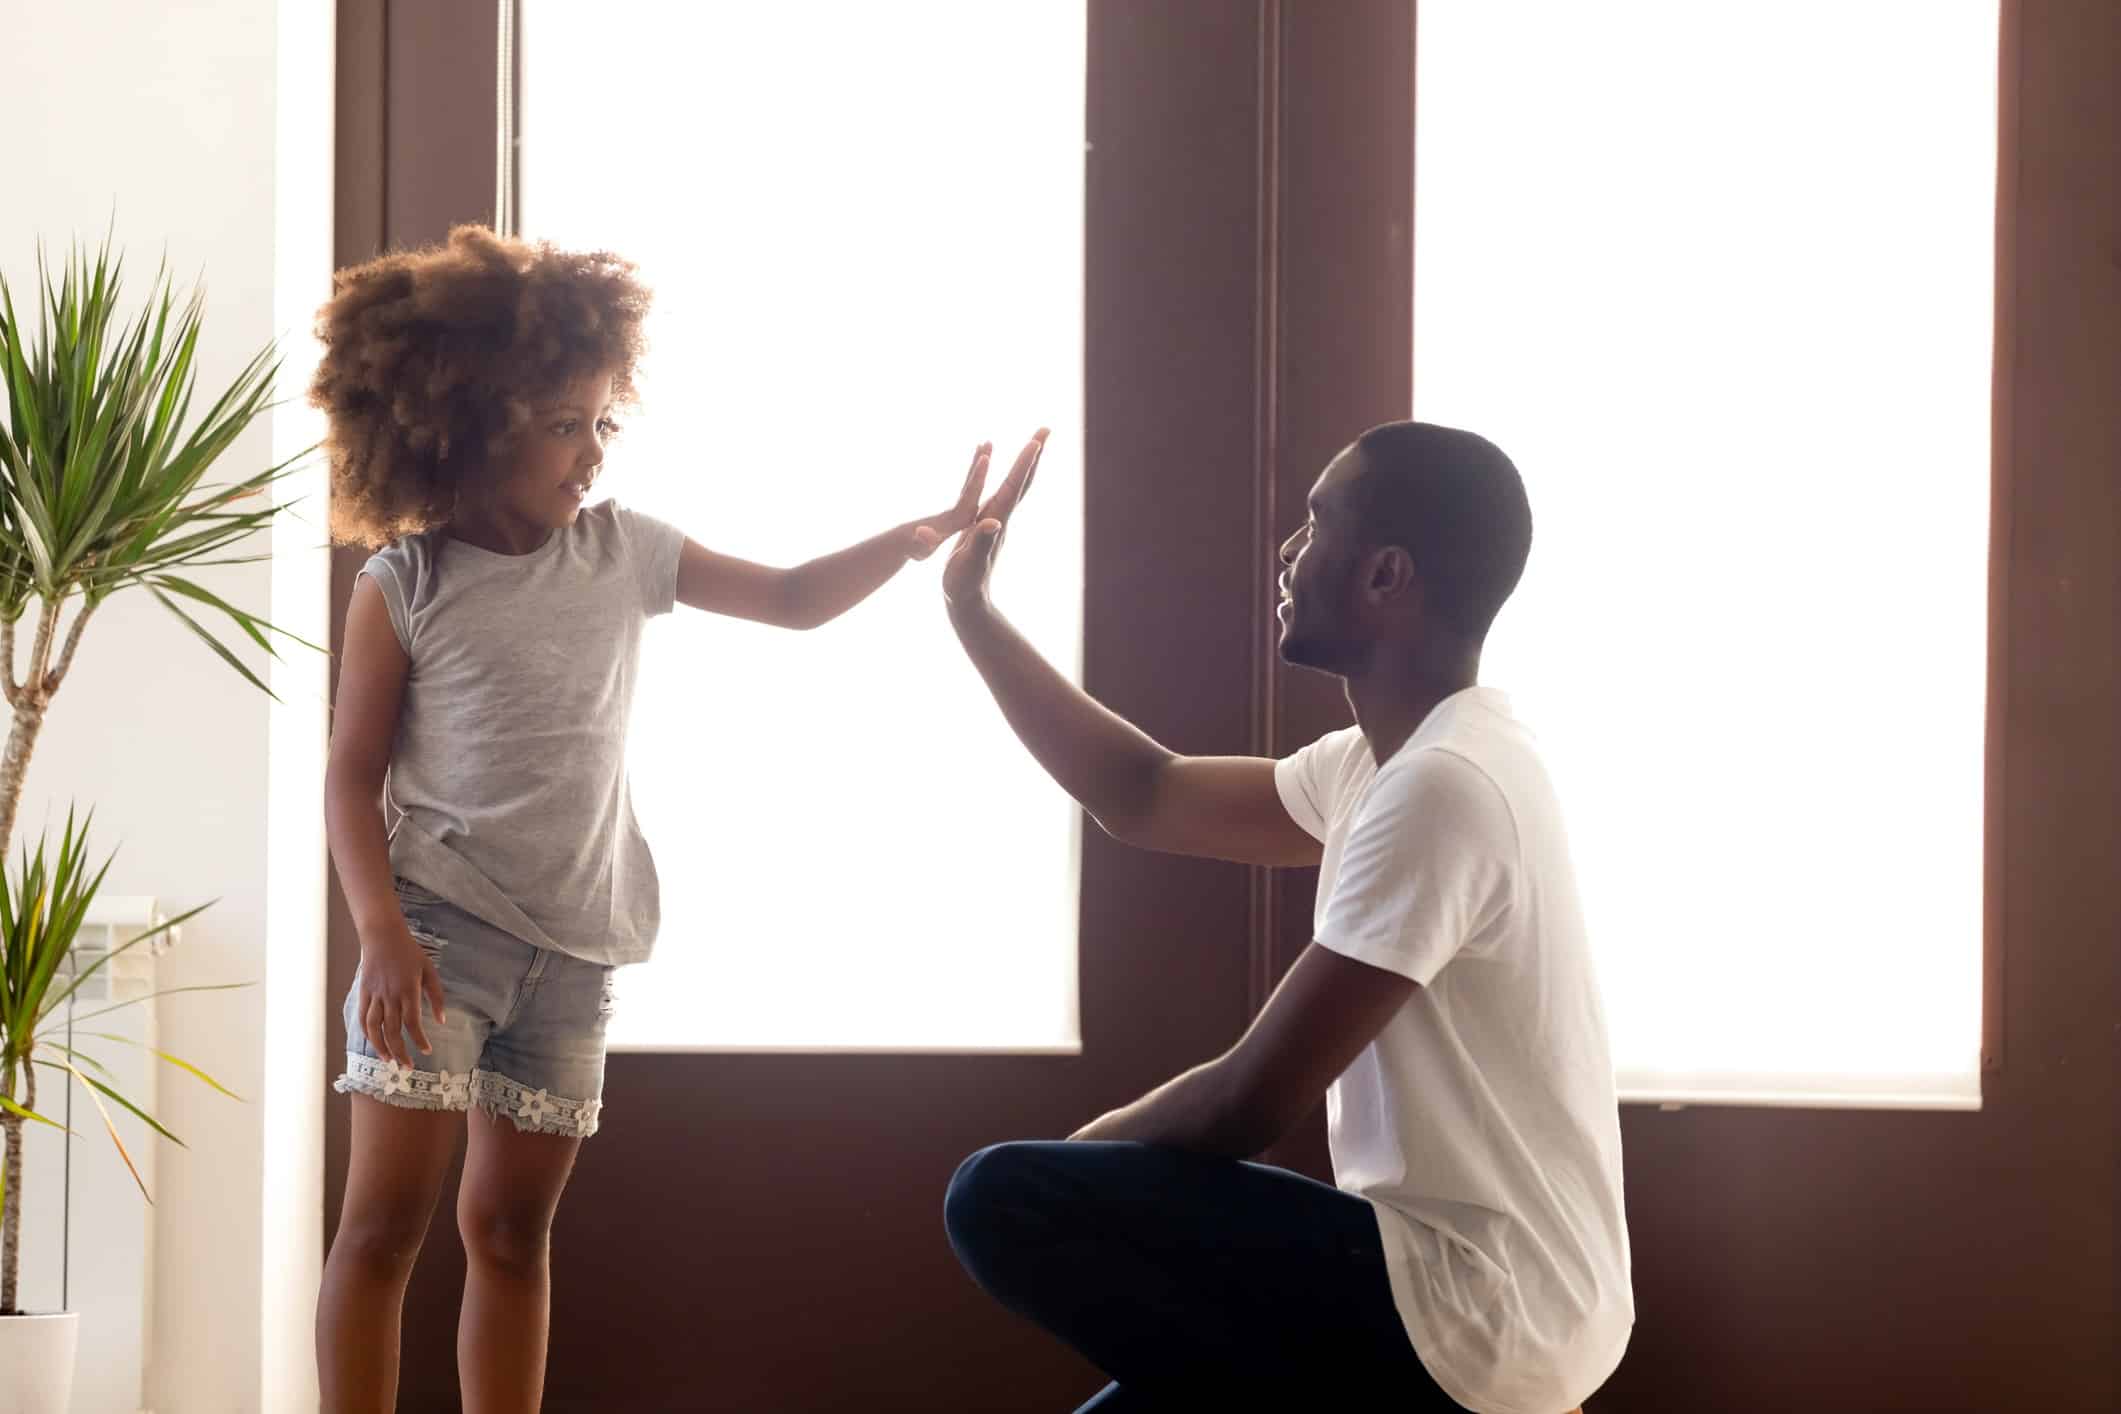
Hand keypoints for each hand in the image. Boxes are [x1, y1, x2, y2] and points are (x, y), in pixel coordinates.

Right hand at [356, 926, 446, 1067]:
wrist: (382, 936)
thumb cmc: (410, 953)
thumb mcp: (430, 971)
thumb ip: (436, 996)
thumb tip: (442, 1021)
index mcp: (408, 990)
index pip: (413, 1023)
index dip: (419, 1040)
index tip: (426, 1051)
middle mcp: (390, 996)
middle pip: (393, 1031)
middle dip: (400, 1052)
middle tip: (407, 1067)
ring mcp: (374, 995)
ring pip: (374, 1028)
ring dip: (381, 1047)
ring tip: (389, 1061)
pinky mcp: (364, 993)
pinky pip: (363, 1018)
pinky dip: (367, 1033)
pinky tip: (374, 1043)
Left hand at [906, 443, 994, 559]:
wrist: (903, 542)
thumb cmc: (914, 547)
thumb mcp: (920, 546)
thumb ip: (924, 540)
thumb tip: (920, 532)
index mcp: (955, 517)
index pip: (969, 494)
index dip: (977, 477)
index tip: (985, 458)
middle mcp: (957, 509)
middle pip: (971, 482)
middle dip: (979, 463)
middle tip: (988, 441)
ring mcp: (956, 508)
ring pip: (971, 483)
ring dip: (977, 464)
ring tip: (984, 443)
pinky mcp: (956, 511)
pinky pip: (970, 490)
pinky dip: (976, 477)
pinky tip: (981, 468)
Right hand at [941, 429, 1047, 611]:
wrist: (968, 602)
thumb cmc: (965, 584)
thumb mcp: (969, 563)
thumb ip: (981, 542)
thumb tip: (994, 524)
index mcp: (996, 521)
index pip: (1014, 487)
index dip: (1024, 464)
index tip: (1036, 441)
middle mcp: (1001, 518)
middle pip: (1022, 481)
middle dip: (1034, 455)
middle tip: (1045, 429)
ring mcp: (997, 521)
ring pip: (1015, 486)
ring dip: (1025, 464)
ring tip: (1033, 443)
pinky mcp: (989, 526)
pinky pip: (1003, 494)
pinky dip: (1009, 478)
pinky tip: (1009, 476)